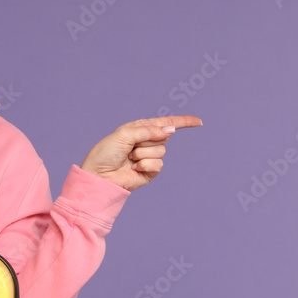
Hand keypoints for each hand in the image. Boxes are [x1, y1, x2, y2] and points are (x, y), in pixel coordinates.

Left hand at [80, 116, 201, 191]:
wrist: (99, 176)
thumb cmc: (106, 153)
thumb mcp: (125, 134)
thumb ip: (149, 131)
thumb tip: (171, 130)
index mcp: (140, 128)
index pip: (165, 123)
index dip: (183, 122)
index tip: (198, 121)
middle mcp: (146, 142)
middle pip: (164, 136)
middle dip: (147, 141)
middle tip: (130, 147)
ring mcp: (148, 157)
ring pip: (161, 151)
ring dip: (143, 154)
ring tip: (129, 159)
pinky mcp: (150, 171)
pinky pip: (158, 165)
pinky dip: (145, 165)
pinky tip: (133, 168)